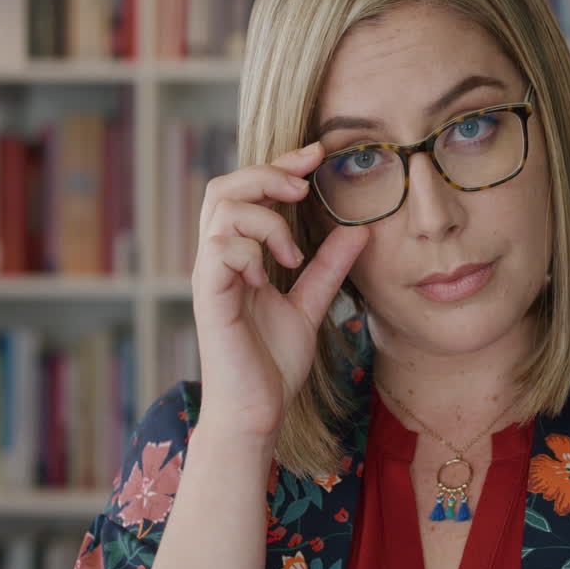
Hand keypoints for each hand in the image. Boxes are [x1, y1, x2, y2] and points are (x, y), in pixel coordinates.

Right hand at [190, 141, 369, 440]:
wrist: (257, 414)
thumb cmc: (273, 364)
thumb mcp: (310, 305)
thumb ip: (328, 267)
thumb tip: (359, 231)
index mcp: (238, 256)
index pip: (247, 192)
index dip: (279, 166)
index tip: (318, 154)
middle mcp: (218, 259)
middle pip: (224, 187)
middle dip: (266, 174)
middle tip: (302, 187)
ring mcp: (210, 277)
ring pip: (222, 210)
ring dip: (265, 219)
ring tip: (292, 254)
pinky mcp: (209, 298)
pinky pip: (220, 249)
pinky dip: (250, 251)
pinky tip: (270, 275)